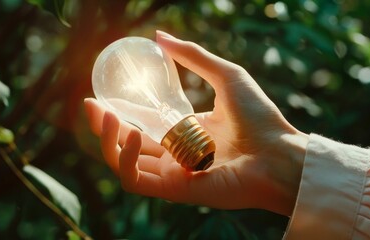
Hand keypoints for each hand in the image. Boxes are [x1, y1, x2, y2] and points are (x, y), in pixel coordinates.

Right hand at [84, 31, 308, 215]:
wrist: (280, 152)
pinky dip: (126, 161)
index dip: (116, 113)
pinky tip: (132, 136)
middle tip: (90, 105)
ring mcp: (173, 174)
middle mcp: (174, 155)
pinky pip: (136, 181)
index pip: (140, 126)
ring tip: (101, 114)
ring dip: (106, 141)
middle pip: (126, 146)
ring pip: (124, 165)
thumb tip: (159, 36)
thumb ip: (193, 57)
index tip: (98, 94)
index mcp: (183, 133)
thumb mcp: (225, 76)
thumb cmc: (259, 117)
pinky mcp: (175, 190)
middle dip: (102, 127)